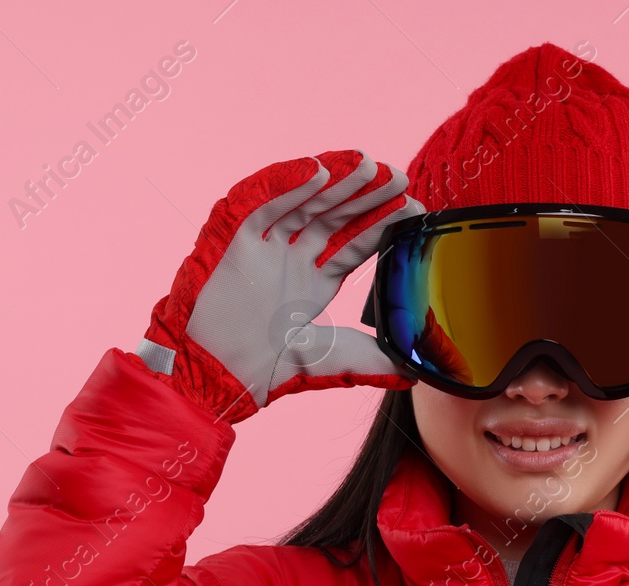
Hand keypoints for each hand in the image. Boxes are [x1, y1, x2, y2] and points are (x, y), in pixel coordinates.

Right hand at [133, 149, 425, 422]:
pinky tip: (318, 170)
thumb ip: (371, 361)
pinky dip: (288, 185)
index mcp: (313, 281)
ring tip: (367, 165)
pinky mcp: (234, 239)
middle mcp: (291, 257)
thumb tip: (415, 371)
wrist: (213, 377)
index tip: (413, 206)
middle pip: (335, 216)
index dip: (382, 223)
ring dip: (335, 181)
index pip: (355, 243)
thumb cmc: (262, 372)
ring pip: (305, 202)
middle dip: (366, 195)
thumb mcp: (329, 360)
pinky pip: (263, 204)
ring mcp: (264, 246)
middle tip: (399, 175)